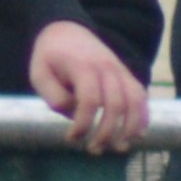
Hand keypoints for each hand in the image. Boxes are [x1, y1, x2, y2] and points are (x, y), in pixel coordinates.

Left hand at [28, 21, 148, 153]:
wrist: (67, 30)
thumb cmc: (50, 57)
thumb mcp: (39, 74)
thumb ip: (53, 95)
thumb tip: (72, 113)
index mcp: (82, 66)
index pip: (89, 100)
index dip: (83, 124)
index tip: (71, 139)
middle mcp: (106, 67)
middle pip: (116, 104)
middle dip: (107, 132)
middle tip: (94, 150)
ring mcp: (120, 69)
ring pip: (135, 100)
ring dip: (130, 127)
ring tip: (120, 148)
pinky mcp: (126, 74)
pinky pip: (141, 95)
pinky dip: (142, 115)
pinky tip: (137, 134)